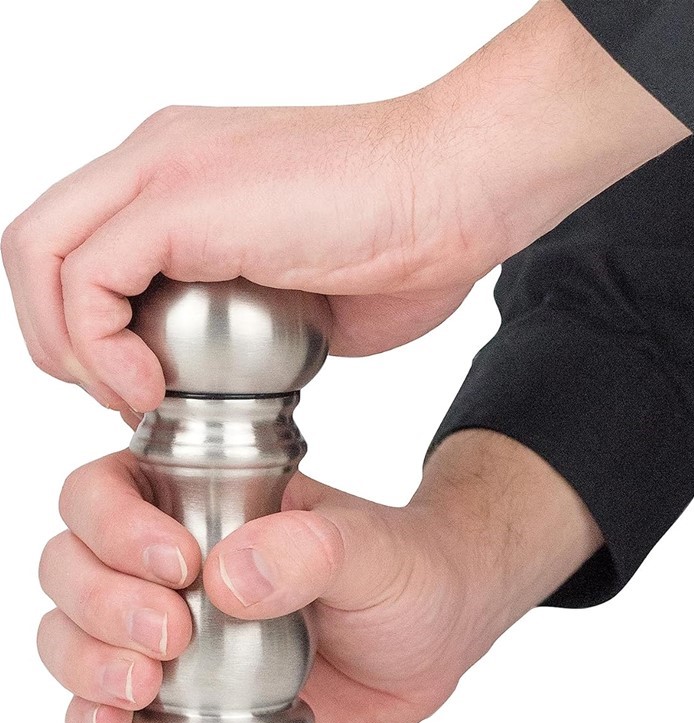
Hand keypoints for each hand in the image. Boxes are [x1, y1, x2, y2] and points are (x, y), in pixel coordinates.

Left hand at [2, 1, 686, 415]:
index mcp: (183, 177)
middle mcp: (158, 161)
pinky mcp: (182, 199)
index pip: (78, 247)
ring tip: (137, 398)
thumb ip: (243, 315)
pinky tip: (152, 388)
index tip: (142, 389)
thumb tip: (215, 365)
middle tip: (125, 398)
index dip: (85, 331)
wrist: (459, 190)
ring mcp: (164, 171)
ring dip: (71, 351)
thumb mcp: (299, 290)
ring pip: (38, 256)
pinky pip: (86, 280)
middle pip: (38, 248)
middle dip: (61, 343)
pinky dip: (99, 349)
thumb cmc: (404, 243)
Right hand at [36, 429, 600, 722]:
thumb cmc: (407, 570)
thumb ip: (314, 549)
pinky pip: (103, 701)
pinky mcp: (182, 692)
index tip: (178, 566)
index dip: (115, 525)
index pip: (109, 488)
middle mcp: (172, 559)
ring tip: (142, 689)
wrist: (435, 639)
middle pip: (72, 562)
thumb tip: (230, 577)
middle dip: (101, 602)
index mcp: (209, 499)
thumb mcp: (374, 550)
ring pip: (71, 631)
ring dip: (85, 661)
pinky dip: (90, 716)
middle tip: (170, 636)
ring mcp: (171, 628)